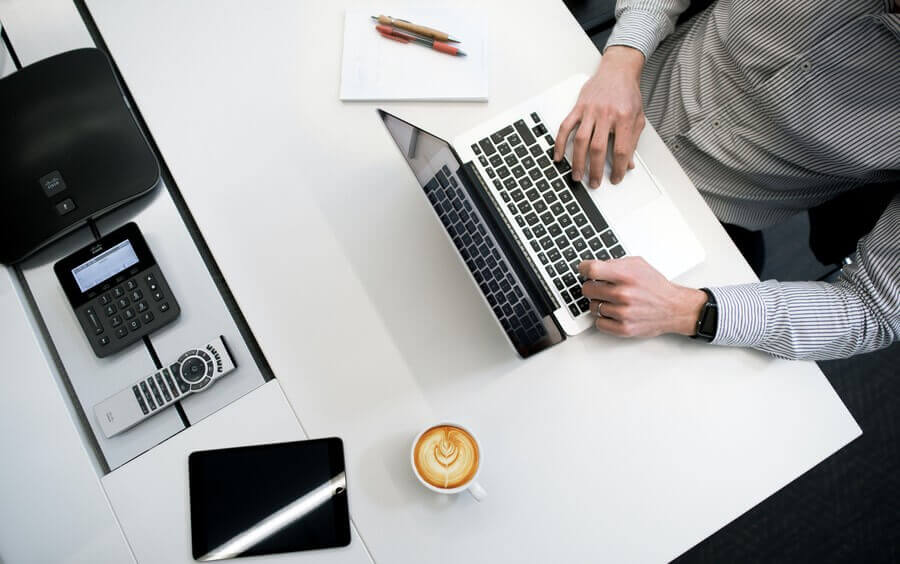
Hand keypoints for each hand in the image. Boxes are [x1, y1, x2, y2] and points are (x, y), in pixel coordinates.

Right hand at [554, 46, 645, 186]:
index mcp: (624, 118)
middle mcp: (606, 114)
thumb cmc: (628, 93)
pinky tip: (558, 156)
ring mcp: (590, 111)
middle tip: (594, 183)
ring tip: (577, 175)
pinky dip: (560, 143)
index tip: (616, 178)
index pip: (620, 149)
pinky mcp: (578, 107)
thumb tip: (629, 163)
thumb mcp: (637, 117)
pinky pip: (566, 127)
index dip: (619, 168)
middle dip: (596, 170)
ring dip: (578, 161)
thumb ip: (633, 141)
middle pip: (598, 148)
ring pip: (581, 140)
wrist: (618, 70)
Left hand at [579, 257, 706, 337]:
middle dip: (592, 287)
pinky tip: (613, 312)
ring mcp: (623, 313)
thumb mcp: (638, 265)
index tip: (584, 270)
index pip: (592, 270)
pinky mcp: (623, 328)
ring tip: (613, 300)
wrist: (674, 308)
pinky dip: (603, 318)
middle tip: (600, 287)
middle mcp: (624, 294)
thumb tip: (593, 266)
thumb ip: (615, 263)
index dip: (584, 268)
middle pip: (587, 289)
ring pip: (592, 307)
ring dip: (599, 303)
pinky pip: (599, 323)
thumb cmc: (656, 286)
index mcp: (626, 276)